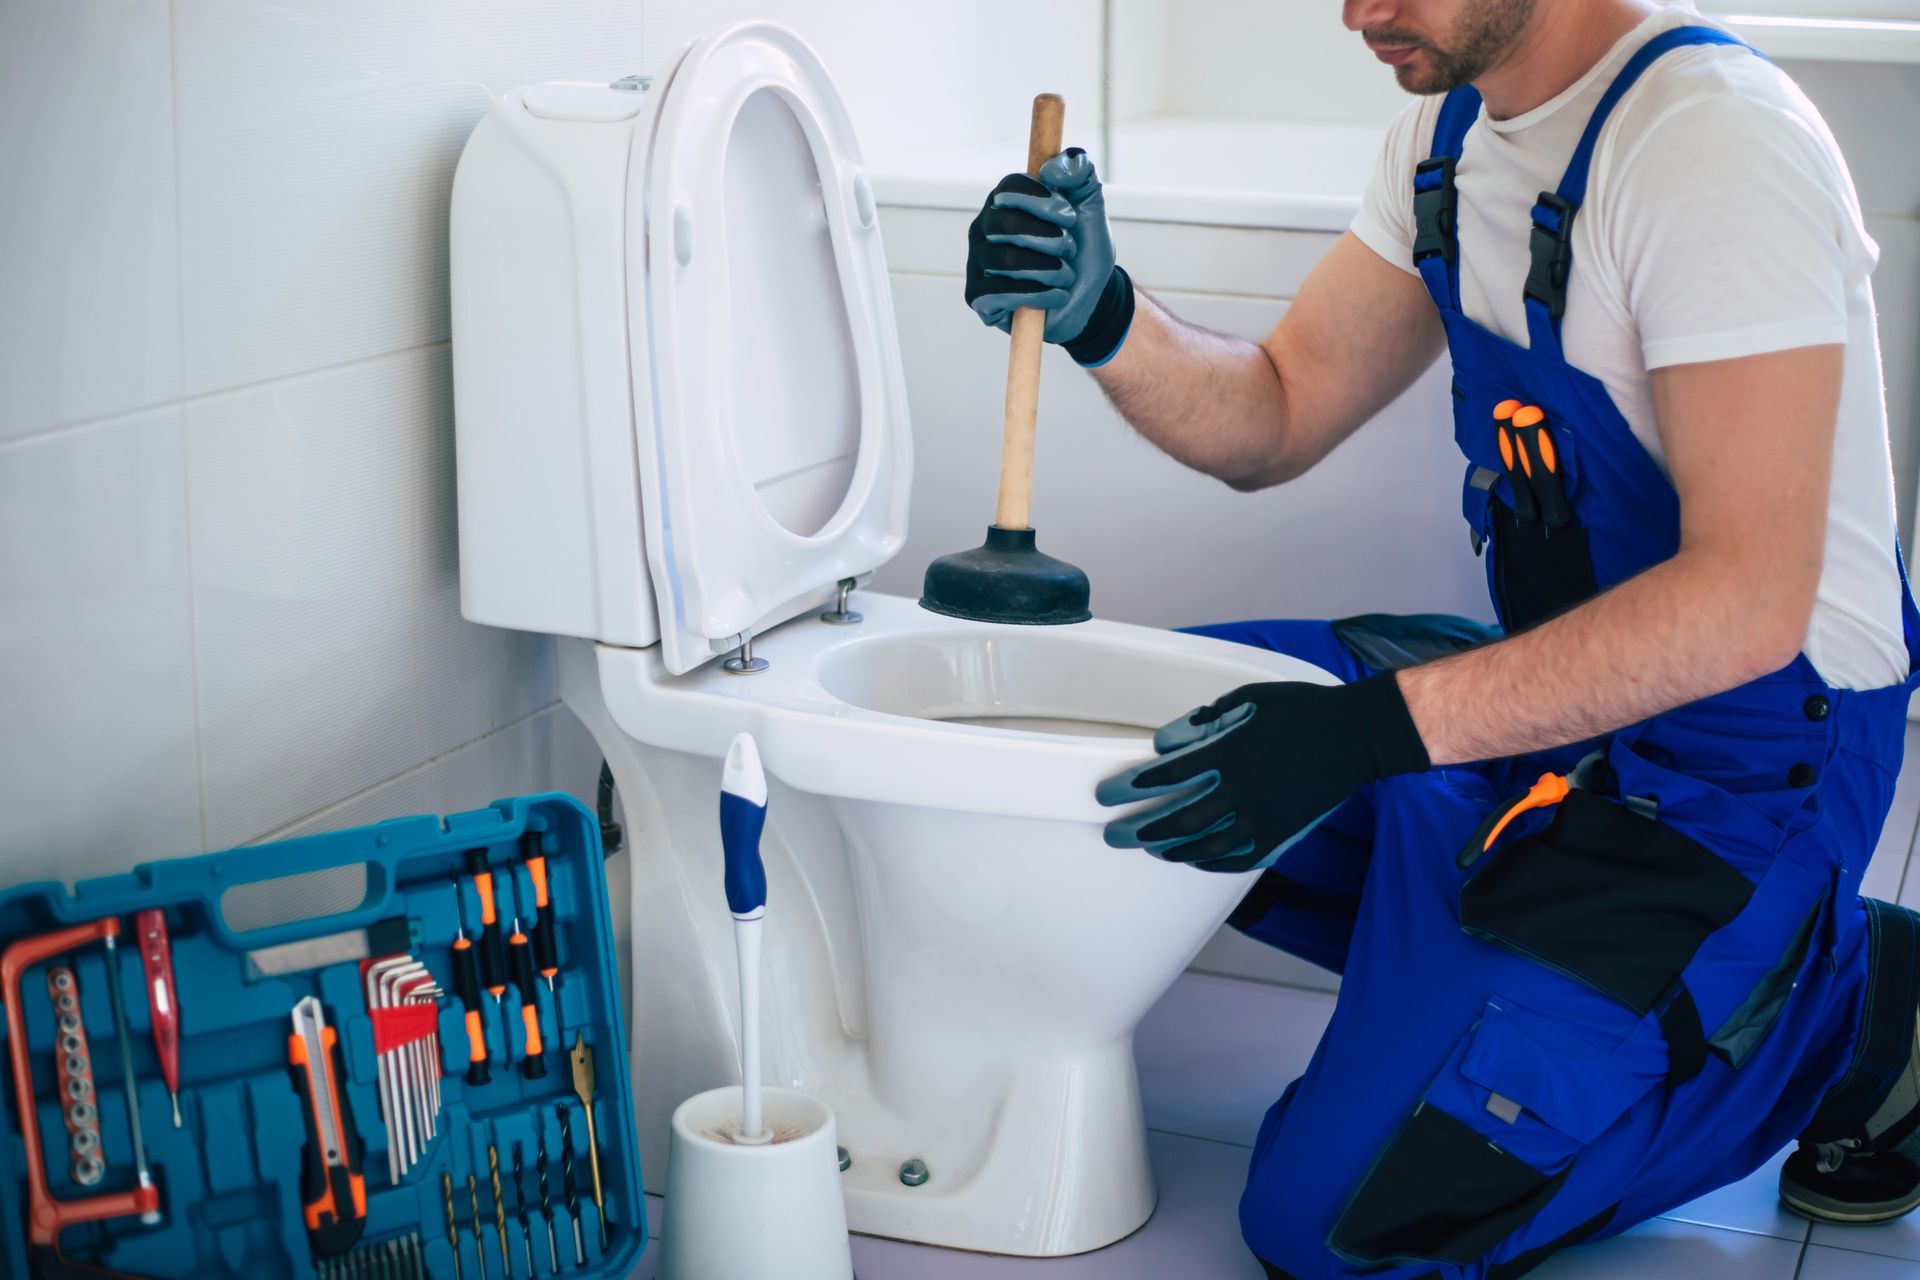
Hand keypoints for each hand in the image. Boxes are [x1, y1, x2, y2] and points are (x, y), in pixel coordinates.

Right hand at [964, 148, 1134, 365]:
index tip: (1070, 215)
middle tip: (1070, 248)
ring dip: (1048, 269)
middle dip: (1047, 239)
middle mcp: (984, 229)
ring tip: (1066, 274)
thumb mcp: (1090, 208)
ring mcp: (978, 263)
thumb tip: (1054, 166)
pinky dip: (1037, 294)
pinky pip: (998, 293)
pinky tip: (1057, 295)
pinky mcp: (978, 297)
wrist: (1089, 297)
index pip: (1009, 188)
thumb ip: (1080, 174)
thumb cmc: (1082, 250)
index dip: (1041, 200)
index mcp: (1005, 202)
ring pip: (1006, 260)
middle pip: (1004, 224)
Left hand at [1096, 673, 1429, 872]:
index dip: (1134, 787)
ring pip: (1205, 845)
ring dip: (1170, 849)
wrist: (1356, 737)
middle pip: (1178, 819)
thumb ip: (1206, 719)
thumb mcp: (1250, 698)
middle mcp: (1242, 790)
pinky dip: (1211, 861)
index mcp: (1230, 753)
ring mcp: (1263, 817)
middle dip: (1139, 829)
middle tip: (1114, 834)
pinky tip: (1193, 859)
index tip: (1110, 794)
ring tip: (1149, 849)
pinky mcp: (1281, 833)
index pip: (1168, 776)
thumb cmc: (1303, 710)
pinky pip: (1239, 858)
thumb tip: (1168, 741)